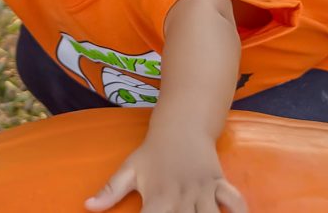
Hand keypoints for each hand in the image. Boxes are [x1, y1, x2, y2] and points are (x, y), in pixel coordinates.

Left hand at [85, 131, 245, 212]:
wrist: (182, 123)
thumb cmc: (153, 152)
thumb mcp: (129, 169)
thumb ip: (110, 191)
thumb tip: (87, 205)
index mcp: (158, 198)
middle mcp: (182, 197)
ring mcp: (203, 191)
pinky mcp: (220, 184)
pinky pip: (236, 201)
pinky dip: (240, 211)